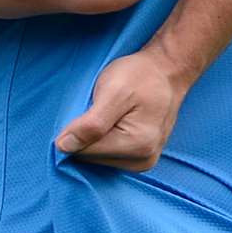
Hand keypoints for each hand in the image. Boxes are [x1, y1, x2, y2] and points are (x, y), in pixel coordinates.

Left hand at [55, 47, 195, 171]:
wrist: (167, 70)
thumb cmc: (140, 75)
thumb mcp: (113, 91)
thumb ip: (91, 124)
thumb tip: (64, 147)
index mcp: (136, 145)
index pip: (84, 152)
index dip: (75, 130)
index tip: (88, 107)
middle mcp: (142, 161)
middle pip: (91, 157)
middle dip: (87, 134)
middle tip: (101, 107)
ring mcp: (144, 162)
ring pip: (98, 157)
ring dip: (96, 137)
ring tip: (110, 112)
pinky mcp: (142, 159)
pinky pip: (109, 155)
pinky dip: (105, 139)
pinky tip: (115, 122)